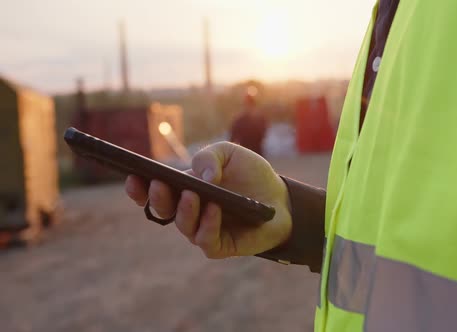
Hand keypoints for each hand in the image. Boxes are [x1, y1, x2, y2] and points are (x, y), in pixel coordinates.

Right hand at [125, 142, 291, 257]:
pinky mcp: (220, 245)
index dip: (139, 186)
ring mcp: (203, 229)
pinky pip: (206, 239)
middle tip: (159, 184)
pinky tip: (214, 209)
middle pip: (163, 209)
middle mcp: (189, 211)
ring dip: (184, 210)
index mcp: (184, 188)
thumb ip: (210, 156)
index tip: (132, 176)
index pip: (153, 190)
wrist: (281, 197)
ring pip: (183, 225)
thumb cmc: (251, 174)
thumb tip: (202, 176)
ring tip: (192, 195)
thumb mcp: (230, 153)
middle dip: (157, 197)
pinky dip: (208, 224)